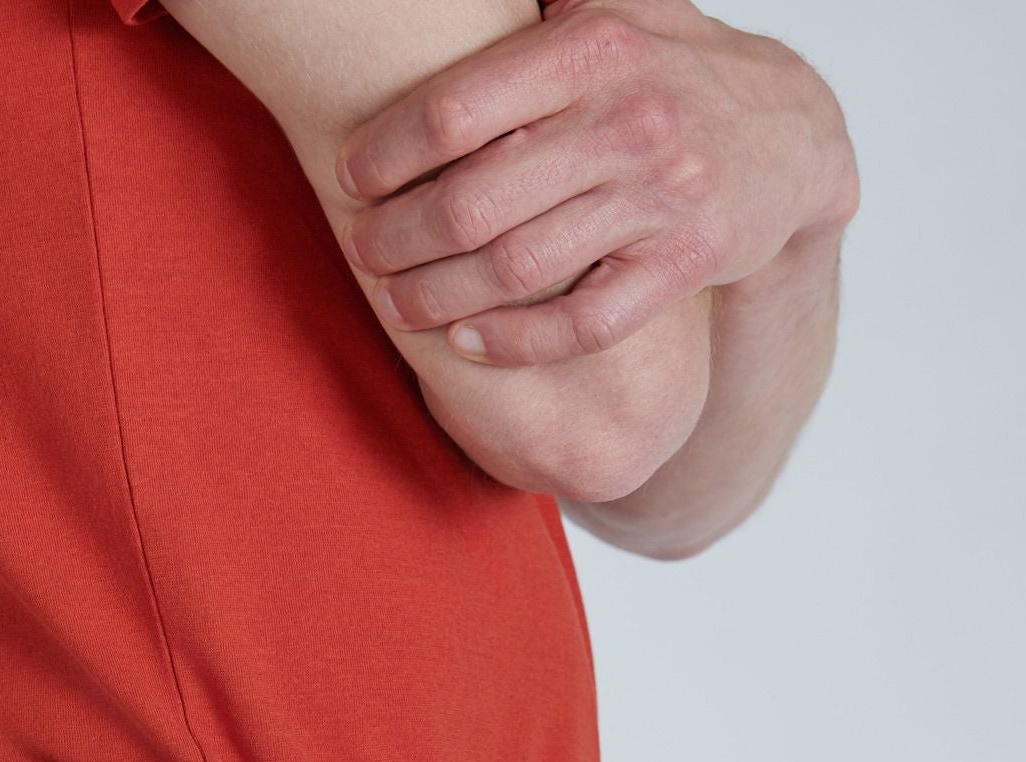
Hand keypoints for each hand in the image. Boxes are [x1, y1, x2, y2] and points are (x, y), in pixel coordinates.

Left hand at [334, 0, 857, 365]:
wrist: (794, 138)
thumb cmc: (673, 72)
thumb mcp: (620, 8)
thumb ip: (544, 9)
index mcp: (596, 47)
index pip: (457, 109)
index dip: (386, 151)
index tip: (351, 175)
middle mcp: (629, 120)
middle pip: (473, 200)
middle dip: (399, 235)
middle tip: (362, 250)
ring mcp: (660, 198)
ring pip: (516, 268)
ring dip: (438, 295)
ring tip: (396, 303)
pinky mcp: (684, 265)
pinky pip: (580, 323)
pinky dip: (513, 340)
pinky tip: (465, 343)